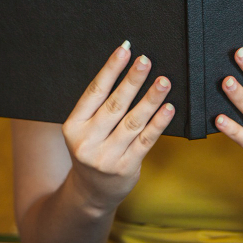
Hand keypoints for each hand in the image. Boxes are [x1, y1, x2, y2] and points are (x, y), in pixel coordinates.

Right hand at [61, 41, 174, 215]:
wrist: (91, 192)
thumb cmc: (92, 148)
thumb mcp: (85, 128)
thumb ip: (100, 104)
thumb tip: (126, 67)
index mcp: (74, 126)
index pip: (94, 92)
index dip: (110, 70)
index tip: (124, 50)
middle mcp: (87, 141)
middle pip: (114, 105)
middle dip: (132, 81)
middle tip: (146, 61)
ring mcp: (106, 157)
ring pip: (132, 122)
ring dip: (150, 99)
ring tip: (163, 81)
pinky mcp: (126, 167)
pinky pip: (146, 141)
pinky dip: (158, 123)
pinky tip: (168, 108)